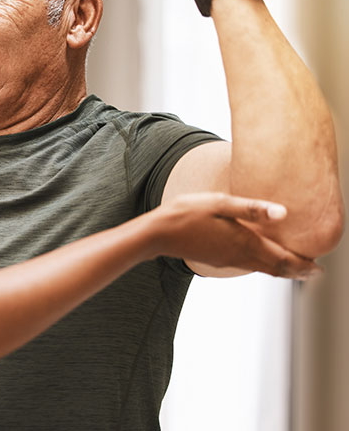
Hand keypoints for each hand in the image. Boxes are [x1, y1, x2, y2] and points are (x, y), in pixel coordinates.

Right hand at [151, 192, 320, 278]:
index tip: (318, 270)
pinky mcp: (217, 259)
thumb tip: (282, 213)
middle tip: (313, 274)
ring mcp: (227, 260)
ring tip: (293, 266)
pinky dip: (263, 265)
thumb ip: (252, 208)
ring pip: (261, 269)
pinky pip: (247, 266)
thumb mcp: (220, 203)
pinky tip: (260, 257)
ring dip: (280, 269)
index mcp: (245, 242)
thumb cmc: (187, 213)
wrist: (158, 234)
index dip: (303, 266)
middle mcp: (239, 256)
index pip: (282, 260)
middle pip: (275, 269)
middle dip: (296, 271)